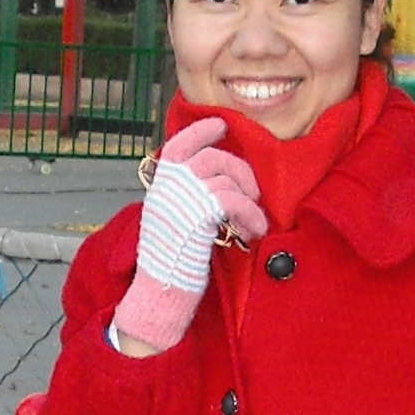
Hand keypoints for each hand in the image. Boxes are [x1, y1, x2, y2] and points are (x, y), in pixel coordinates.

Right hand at [113, 120, 269, 354]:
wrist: (160, 288)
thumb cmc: (172, 260)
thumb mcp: (174, 219)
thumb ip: (188, 196)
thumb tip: (219, 180)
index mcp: (160, 185)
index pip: (178, 145)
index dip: (200, 132)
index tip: (221, 125)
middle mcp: (167, 187)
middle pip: (211, 157)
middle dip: (240, 171)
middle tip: (253, 192)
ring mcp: (180, 199)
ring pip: (226, 178)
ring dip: (249, 200)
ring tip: (254, 222)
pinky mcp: (196, 215)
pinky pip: (233, 200)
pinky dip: (251, 214)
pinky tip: (254, 230)